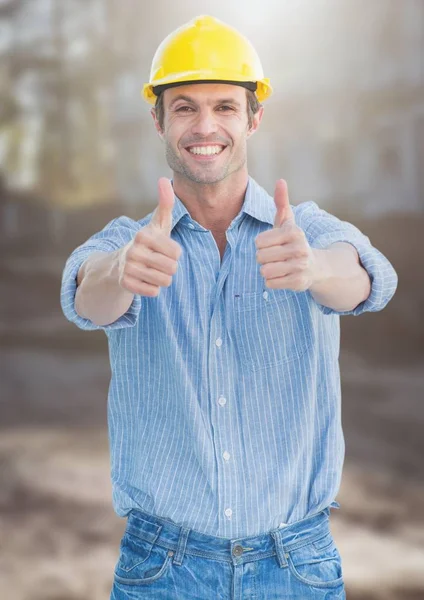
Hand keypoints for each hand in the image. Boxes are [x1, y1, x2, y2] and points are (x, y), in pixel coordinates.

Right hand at [118, 178, 181, 296]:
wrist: (120, 264)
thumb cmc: (148, 243)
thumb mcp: (158, 224)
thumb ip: (165, 203)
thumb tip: (164, 179)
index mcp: (143, 235)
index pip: (176, 253)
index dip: (174, 254)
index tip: (162, 250)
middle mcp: (134, 250)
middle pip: (172, 269)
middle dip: (169, 268)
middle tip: (157, 263)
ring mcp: (128, 268)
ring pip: (164, 282)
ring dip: (162, 279)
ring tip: (152, 271)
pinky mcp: (125, 284)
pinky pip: (153, 292)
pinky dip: (152, 289)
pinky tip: (144, 280)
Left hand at [255, 179, 316, 290]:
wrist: (315, 266)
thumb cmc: (292, 241)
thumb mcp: (287, 222)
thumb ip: (281, 202)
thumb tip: (280, 181)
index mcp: (294, 232)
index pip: (259, 242)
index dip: (261, 244)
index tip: (273, 244)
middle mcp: (299, 249)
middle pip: (260, 257)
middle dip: (263, 258)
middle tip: (275, 257)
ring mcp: (300, 266)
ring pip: (265, 271)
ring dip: (267, 270)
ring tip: (279, 266)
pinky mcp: (298, 283)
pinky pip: (270, 284)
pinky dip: (272, 282)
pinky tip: (283, 276)